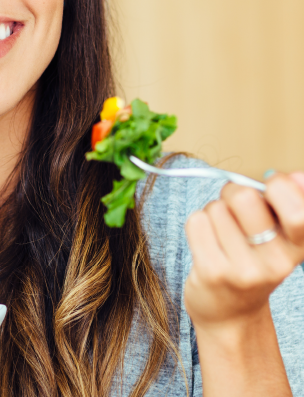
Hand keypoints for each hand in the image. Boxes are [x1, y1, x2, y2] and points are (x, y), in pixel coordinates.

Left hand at [184, 171, 303, 328]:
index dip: (278, 186)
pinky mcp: (213, 273)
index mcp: (299, 247)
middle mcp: (276, 262)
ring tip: (221, 235)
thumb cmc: (251, 262)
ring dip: (213, 214)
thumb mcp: (278, 237)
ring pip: (215, 208)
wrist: (230, 314)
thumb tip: (296, 176)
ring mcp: (244, 270)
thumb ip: (286, 204)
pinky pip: (197, 222)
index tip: (269, 188)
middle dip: (232, 193)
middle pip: (244, 197)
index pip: (298, 209)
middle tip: (233, 208)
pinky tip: (206, 244)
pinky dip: (197, 226)